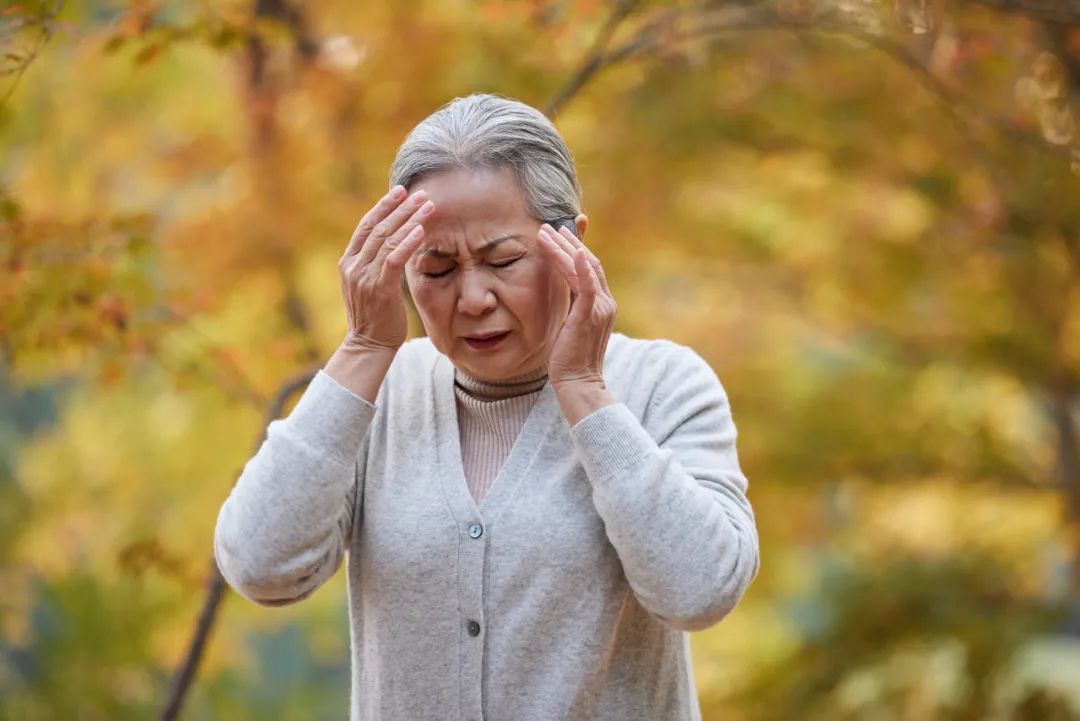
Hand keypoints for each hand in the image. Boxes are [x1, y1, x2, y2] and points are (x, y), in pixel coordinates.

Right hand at [338, 185, 433, 352]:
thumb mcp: (370, 283)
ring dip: (409, 219)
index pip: (366, 226)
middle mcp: (353, 266)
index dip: (383, 206)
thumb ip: (377, 262)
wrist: (368, 345)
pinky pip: (394, 259)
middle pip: (378, 227)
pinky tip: (421, 229)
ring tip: (427, 205)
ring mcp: (364, 277)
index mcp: (349, 262)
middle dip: (400, 207)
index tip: (400, 191)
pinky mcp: (378, 289)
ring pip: (387, 239)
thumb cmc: (375, 316)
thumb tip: (397, 241)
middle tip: (420, 192)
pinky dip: (408, 242)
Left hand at [536, 223, 616, 391]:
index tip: (559, 233)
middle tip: (548, 226)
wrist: (579, 382)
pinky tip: (575, 251)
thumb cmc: (570, 359)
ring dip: (564, 248)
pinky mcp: (589, 316)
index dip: (576, 248)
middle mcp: (606, 303)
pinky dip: (581, 267)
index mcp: (602, 304)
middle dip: (568, 242)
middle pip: (589, 262)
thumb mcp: (570, 327)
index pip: (590, 268)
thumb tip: (561, 296)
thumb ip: (571, 308)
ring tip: (545, 233)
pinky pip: (587, 287)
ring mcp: (600, 308)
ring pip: (584, 269)